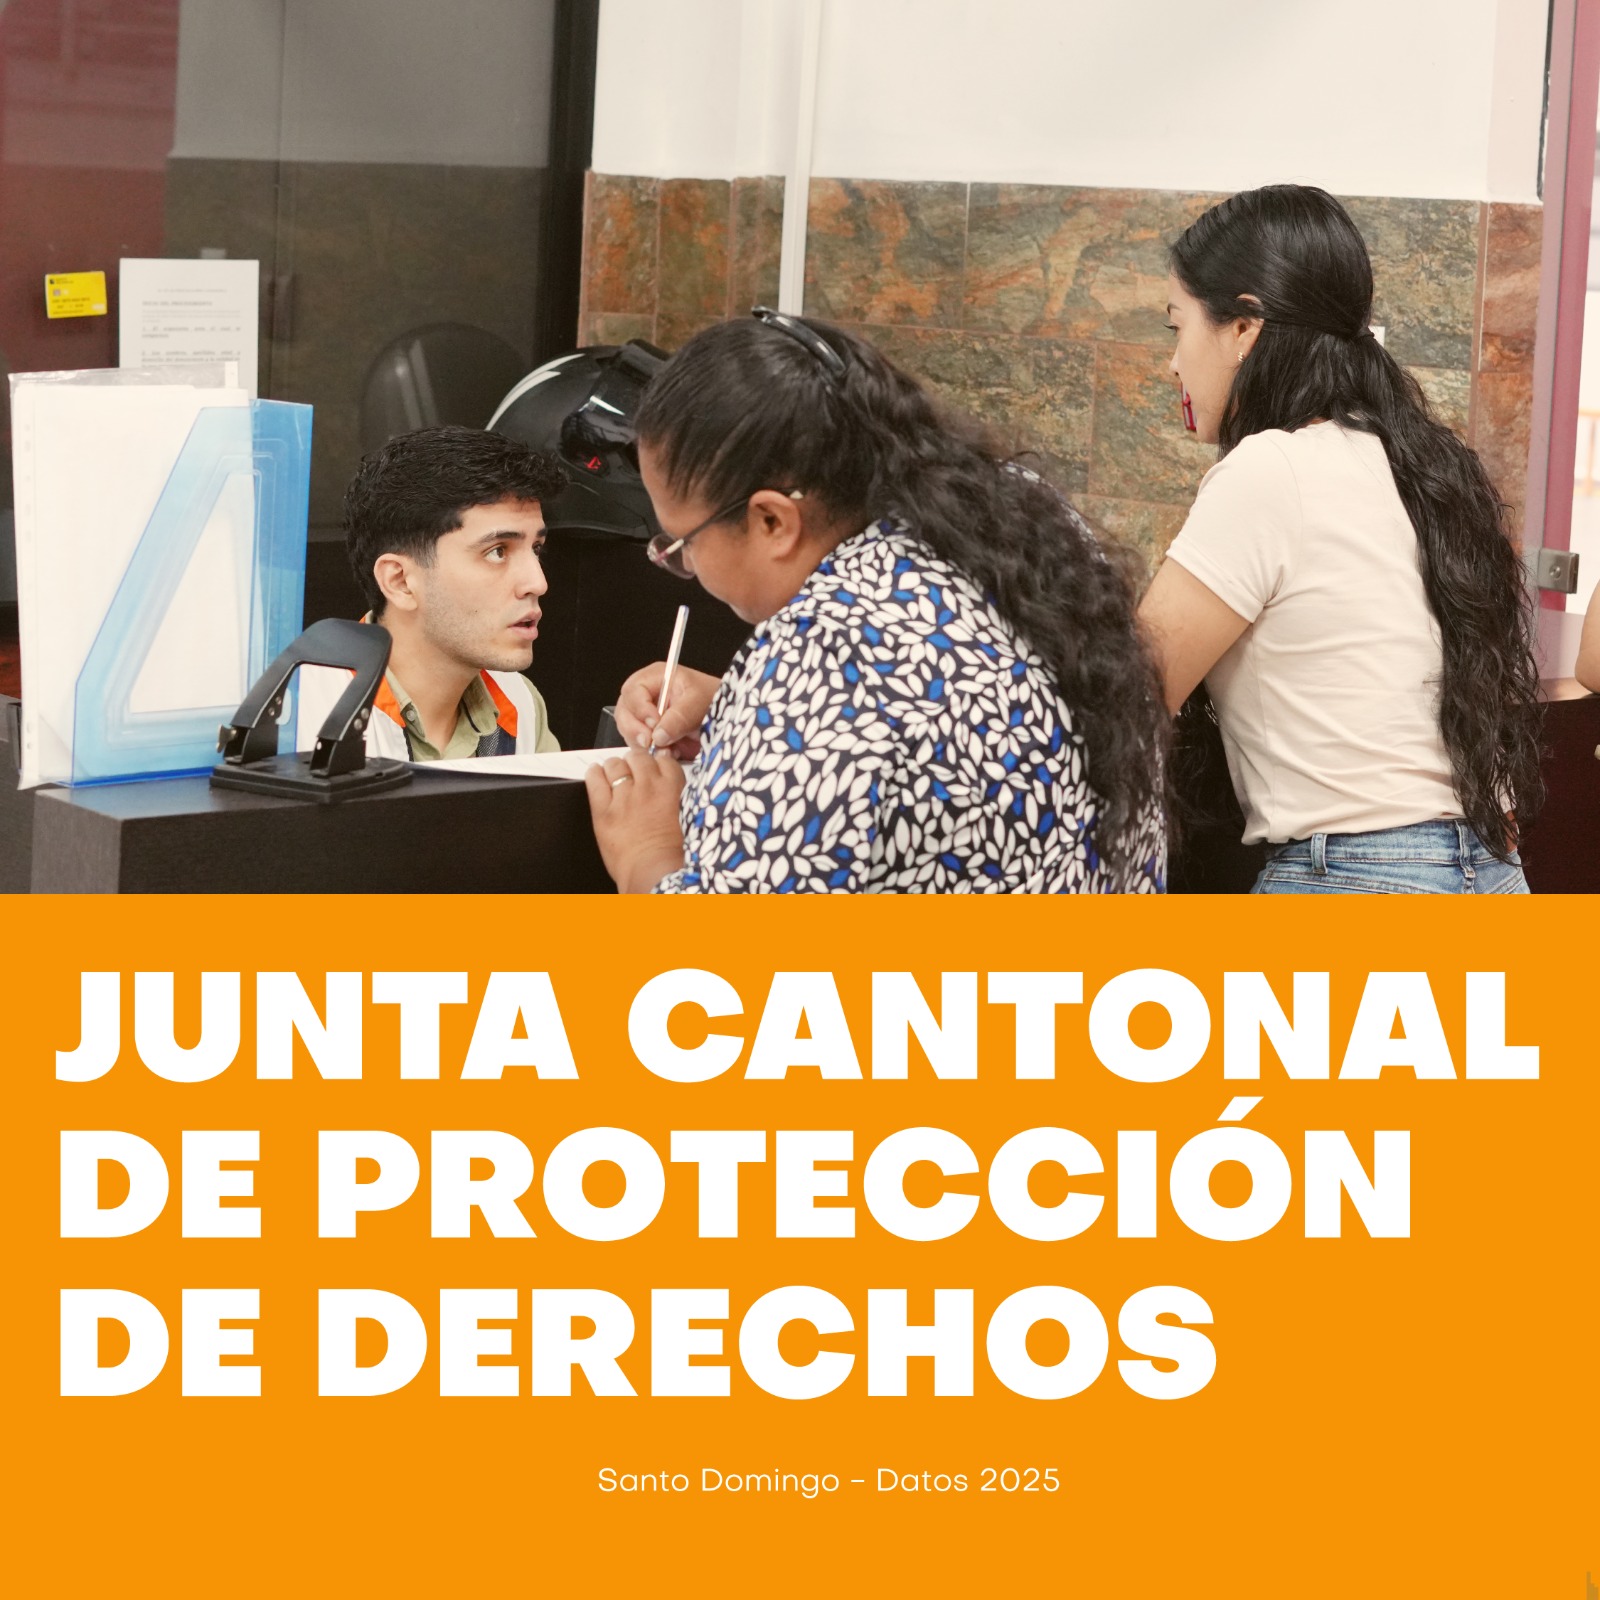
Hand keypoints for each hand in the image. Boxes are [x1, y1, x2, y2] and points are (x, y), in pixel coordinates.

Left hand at [584, 748, 687, 893]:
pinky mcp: (603, 810)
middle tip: (633, 772)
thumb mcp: (686, 818)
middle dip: (635, 762)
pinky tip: (596, 775)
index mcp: (672, 789)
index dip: (656, 763)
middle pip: (638, 757)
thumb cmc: (672, 855)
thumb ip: (678, 798)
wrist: (653, 874)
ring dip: (615, 767)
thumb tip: (672, 787)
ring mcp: (624, 797)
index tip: (653, 770)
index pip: (663, 759)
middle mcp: (648, 788)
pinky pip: (594, 780)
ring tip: (614, 774)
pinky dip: (594, 774)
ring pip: (615, 764)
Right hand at [614, 661, 719, 757]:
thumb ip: (680, 716)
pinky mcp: (651, 735)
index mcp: (657, 677)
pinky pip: (640, 745)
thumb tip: (658, 734)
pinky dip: (651, 753)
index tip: (654, 723)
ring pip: (628, 731)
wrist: (727, 719)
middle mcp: (647, 695)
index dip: (640, 709)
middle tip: (651, 742)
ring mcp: (647, 716)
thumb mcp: (701, 702)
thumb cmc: (714, 700)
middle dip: (635, 729)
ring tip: (667, 748)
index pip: (633, 690)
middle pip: (624, 711)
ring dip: (643, 744)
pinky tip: (669, 752)